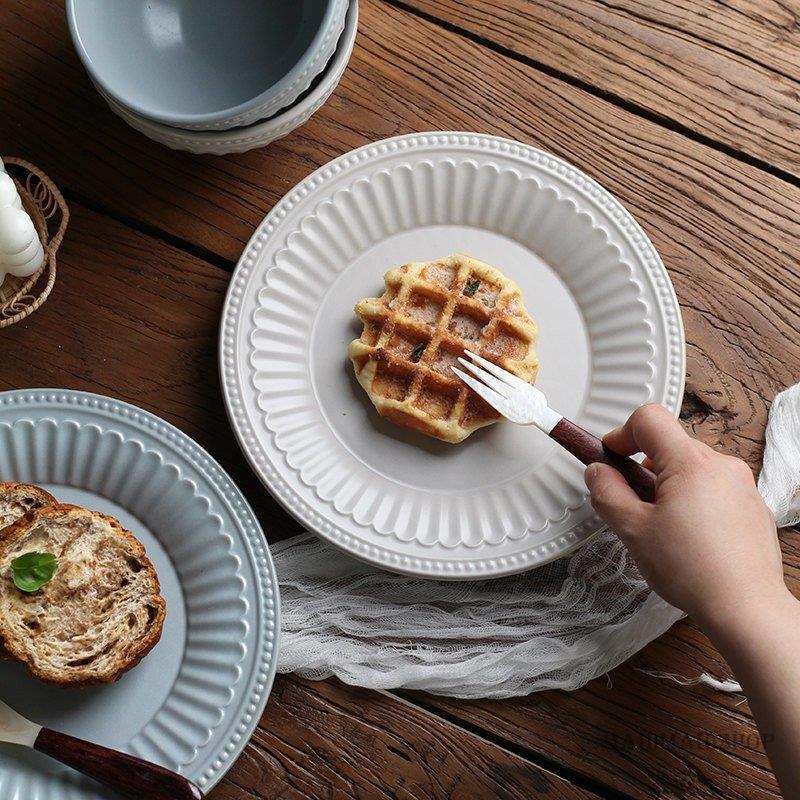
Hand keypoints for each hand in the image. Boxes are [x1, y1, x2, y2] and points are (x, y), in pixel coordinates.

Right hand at [584, 404, 786, 631]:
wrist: (746, 608)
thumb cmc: (695, 571)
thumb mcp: (632, 530)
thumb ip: (607, 493)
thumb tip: (598, 472)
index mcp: (690, 462)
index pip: (648, 419)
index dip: (620, 434)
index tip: (610, 456)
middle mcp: (721, 465)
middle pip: (669, 444)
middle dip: (643, 467)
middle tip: (630, 501)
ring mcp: (741, 485)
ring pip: (691, 468)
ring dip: (668, 485)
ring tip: (660, 526)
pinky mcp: (752, 506)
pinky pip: (713, 489)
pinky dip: (693, 501)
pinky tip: (687, 537)